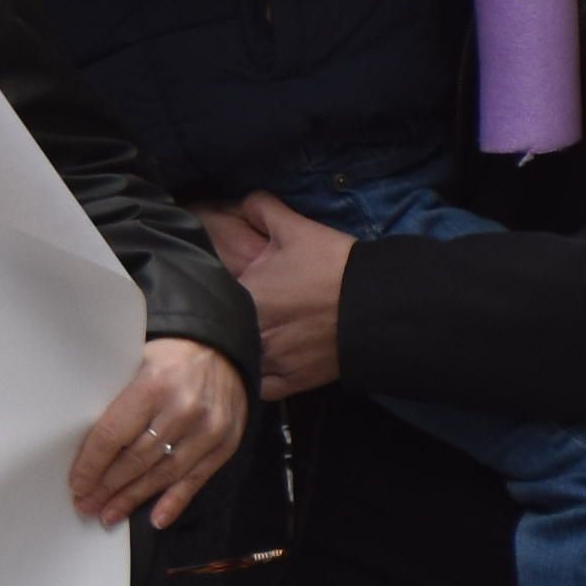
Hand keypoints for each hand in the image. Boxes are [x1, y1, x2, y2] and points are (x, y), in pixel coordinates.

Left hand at [66, 335, 249, 529]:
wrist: (223, 351)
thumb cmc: (168, 359)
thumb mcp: (136, 363)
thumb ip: (116, 399)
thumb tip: (82, 443)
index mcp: (154, 385)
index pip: (114, 435)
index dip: (92, 464)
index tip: (77, 484)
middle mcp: (184, 410)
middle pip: (136, 459)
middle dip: (107, 487)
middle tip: (86, 505)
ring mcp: (209, 430)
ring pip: (163, 474)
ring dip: (133, 499)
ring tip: (109, 515)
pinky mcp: (226, 445)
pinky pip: (196, 480)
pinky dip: (175, 502)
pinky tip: (155, 519)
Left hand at [202, 194, 351, 398]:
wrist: (379, 308)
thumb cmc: (334, 266)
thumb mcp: (296, 228)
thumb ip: (261, 209)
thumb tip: (240, 200)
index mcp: (241, 294)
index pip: (206, 289)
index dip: (209, 282)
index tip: (216, 279)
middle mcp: (248, 332)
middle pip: (219, 326)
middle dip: (220, 315)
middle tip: (232, 307)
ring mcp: (267, 360)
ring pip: (235, 358)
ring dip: (235, 347)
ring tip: (238, 335)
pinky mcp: (289, 383)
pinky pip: (258, 386)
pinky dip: (255, 376)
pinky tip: (258, 362)